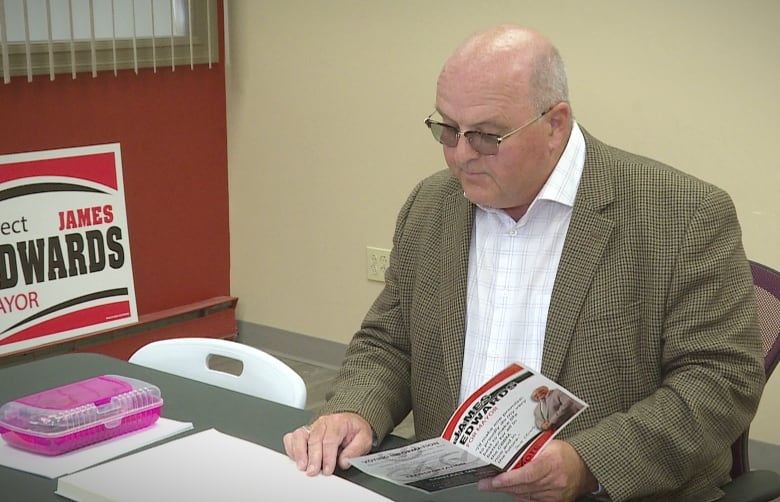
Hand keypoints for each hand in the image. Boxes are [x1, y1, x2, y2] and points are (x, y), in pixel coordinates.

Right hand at [282, 412, 372, 475]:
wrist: (350, 421)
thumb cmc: (354, 430)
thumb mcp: (363, 438)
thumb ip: (355, 450)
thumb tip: (344, 461)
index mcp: (338, 423)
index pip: (330, 440)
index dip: (328, 456)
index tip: (328, 469)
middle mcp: (322, 423)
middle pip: (314, 439)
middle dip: (313, 458)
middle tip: (313, 471)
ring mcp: (311, 427)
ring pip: (299, 436)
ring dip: (299, 452)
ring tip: (302, 466)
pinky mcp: (304, 432)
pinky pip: (292, 437)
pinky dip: (291, 448)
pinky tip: (296, 459)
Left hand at [477, 440, 596, 501]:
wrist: (585, 467)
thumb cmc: (566, 453)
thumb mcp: (548, 444)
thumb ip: (530, 449)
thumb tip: (507, 448)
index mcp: (553, 463)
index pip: (528, 474)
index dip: (509, 479)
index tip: (494, 480)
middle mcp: (554, 481)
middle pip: (523, 487)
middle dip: (501, 486)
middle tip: (484, 484)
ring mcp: (555, 495)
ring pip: (525, 495)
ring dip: (508, 491)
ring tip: (492, 486)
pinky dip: (519, 496)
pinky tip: (510, 491)